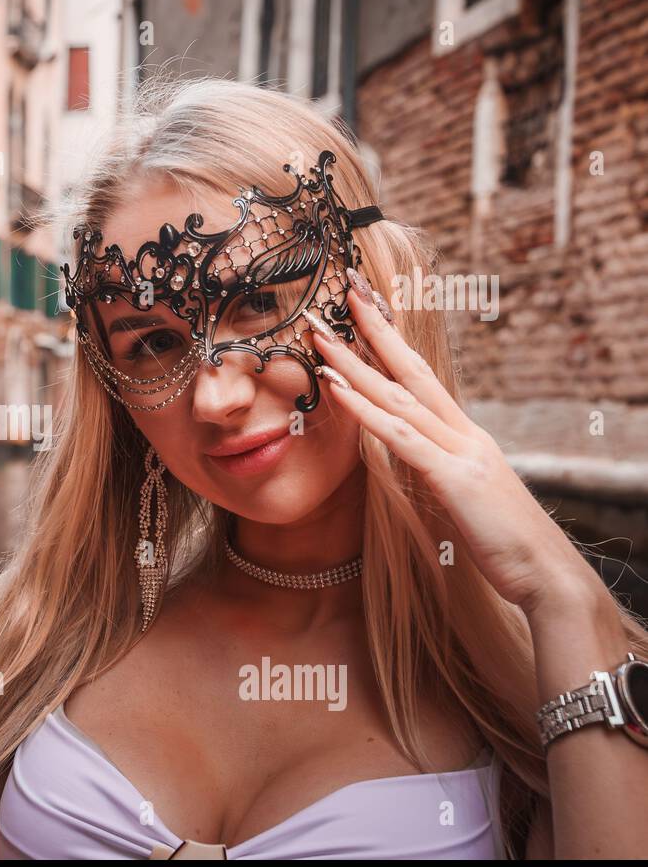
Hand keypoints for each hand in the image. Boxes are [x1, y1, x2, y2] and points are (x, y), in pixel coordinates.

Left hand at [303, 271, 604, 619]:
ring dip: (354, 363)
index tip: (365, 312)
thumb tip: (411, 462)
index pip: (422, 378)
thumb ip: (439, 474)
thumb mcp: (466, 499)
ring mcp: (459, 451)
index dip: (393, 343)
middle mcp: (464, 433)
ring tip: (320, 334)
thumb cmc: (505, 544)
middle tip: (342, 293)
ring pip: (398, 395)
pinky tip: (336, 388)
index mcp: (466, 436)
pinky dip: (364, 409)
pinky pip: (400, 435)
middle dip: (374, 330)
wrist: (546, 574)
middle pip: (410, 370)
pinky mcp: (452, 476)